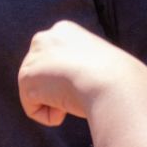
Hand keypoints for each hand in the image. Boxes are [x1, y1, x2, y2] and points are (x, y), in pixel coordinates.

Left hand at [19, 21, 144, 125]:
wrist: (115, 85)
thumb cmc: (120, 80)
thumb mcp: (103, 65)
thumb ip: (84, 66)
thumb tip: (78, 83)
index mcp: (65, 30)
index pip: (59, 60)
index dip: (76, 77)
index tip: (91, 79)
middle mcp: (44, 38)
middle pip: (46, 77)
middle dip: (63, 89)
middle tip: (86, 88)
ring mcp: (32, 58)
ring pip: (41, 94)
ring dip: (60, 103)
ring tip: (80, 94)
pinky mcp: (26, 79)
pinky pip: (34, 109)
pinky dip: (51, 116)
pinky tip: (67, 107)